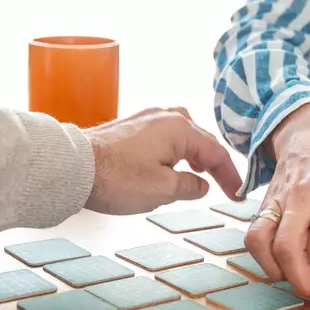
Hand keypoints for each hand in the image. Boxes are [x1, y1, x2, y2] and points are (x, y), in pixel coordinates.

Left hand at [84, 107, 243, 214]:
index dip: (230, 175)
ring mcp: (146, 118)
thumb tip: (201, 184)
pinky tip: (169, 164)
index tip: (237, 192)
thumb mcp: (163, 190)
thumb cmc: (116, 178)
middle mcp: (166, 116)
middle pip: (201, 140)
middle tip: (224, 186)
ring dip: (194, 154)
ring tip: (199, 174)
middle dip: (214, 164)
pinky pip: (163, 135)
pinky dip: (174, 150)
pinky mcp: (130, 126)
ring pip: (182, 135)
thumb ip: (189, 186)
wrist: (73, 167)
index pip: (216, 152)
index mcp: (180, 129)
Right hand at [244, 103, 309, 302]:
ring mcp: (278, 198)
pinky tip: (284, 265)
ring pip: (264, 244)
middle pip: (290, 251)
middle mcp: (301, 195)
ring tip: (305, 281)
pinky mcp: (264, 202)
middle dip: (306, 285)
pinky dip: (264, 259)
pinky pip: (253, 236)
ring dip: (282, 274)